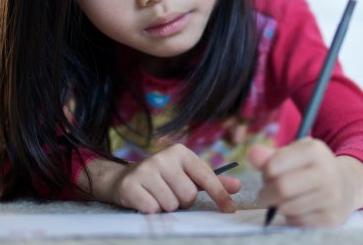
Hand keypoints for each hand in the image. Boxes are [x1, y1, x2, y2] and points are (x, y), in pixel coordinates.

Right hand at [105, 143, 240, 213]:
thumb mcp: (187, 175)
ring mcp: (145, 170)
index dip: (219, 195)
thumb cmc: (163, 178)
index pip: (206, 177)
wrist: (124, 179)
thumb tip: (237, 186)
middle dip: (182, 201)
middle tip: (171, 193)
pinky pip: (153, 210)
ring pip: (171, 204)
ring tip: (158, 196)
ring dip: (166, 207)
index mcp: (180, 152)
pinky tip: (146, 200)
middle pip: (188, 195)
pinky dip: (152, 211)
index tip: (230, 210)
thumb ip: (212, 181)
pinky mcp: (131, 185)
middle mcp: (163, 157)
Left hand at [247, 138, 362, 226]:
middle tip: (266, 194)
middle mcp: (326, 172)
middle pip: (281, 188)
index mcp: (314, 150)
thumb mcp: (295, 155)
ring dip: (279, 206)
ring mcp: (331, 197)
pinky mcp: (331, 218)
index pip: (274, 165)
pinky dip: (291, 217)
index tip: (269, 174)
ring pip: (286, 207)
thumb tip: (251, 153)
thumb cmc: (312, 167)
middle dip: (266, 193)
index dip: (265, 173)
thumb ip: (271, 156)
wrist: (348, 185)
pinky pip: (296, 221)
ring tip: (286, 198)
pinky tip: (300, 208)